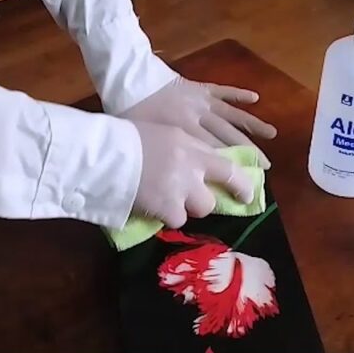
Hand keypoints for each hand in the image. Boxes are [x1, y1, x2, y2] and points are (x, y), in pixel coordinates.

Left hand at [120, 77, 277, 168]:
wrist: (129, 79)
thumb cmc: (130, 114)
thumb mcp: (145, 141)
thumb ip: (163, 160)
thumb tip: (176, 183)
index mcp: (185, 131)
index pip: (214, 153)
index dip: (231, 169)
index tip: (244, 181)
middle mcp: (198, 116)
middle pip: (228, 137)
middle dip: (249, 152)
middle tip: (266, 167)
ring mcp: (201, 100)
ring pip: (232, 115)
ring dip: (253, 125)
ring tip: (273, 135)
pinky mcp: (200, 86)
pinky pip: (223, 91)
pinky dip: (239, 94)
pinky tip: (255, 98)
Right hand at [131, 120, 254, 228]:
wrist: (105, 152)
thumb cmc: (126, 137)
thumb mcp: (163, 133)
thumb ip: (185, 149)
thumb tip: (197, 165)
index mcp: (192, 145)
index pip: (227, 166)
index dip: (241, 183)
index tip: (248, 195)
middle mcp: (193, 167)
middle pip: (214, 195)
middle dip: (205, 201)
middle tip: (193, 202)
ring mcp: (182, 188)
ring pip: (199, 209)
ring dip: (184, 208)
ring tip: (163, 200)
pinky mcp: (169, 207)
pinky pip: (176, 219)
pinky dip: (165, 216)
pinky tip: (149, 205)